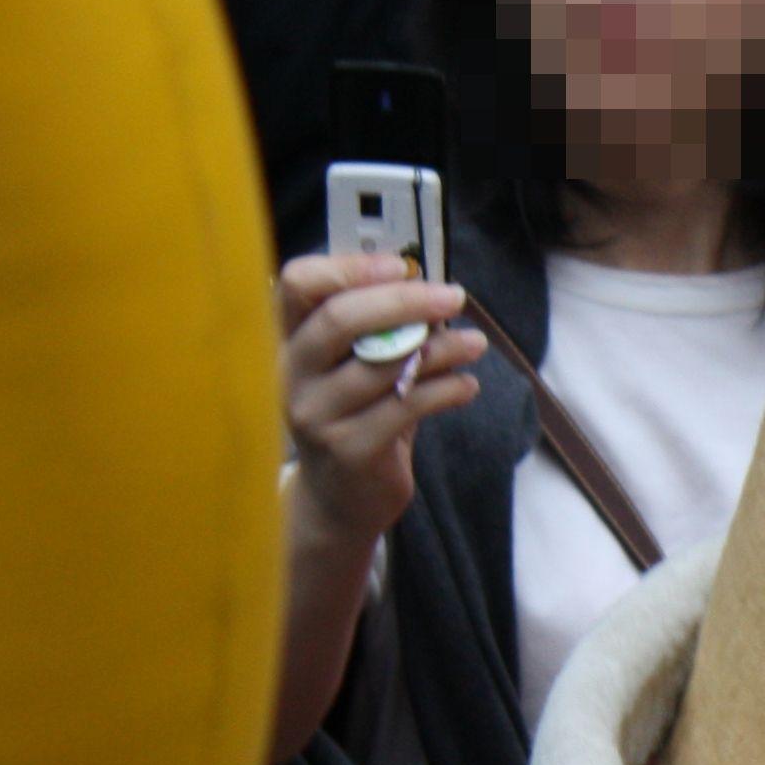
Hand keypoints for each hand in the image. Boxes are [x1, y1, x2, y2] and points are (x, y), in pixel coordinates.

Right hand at [278, 251, 483, 554]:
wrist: (339, 500)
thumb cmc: (353, 419)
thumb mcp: (354, 369)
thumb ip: (379, 331)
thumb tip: (430, 289)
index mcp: (290, 340)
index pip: (299, 284)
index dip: (349, 267)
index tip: (401, 264)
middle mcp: (293, 374)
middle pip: (340, 319)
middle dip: (404, 301)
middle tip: (453, 297)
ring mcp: (317, 414)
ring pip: (383, 365)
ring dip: (440, 349)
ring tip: (474, 344)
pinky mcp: (350, 449)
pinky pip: (406, 407)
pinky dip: (446, 391)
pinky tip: (467, 385)